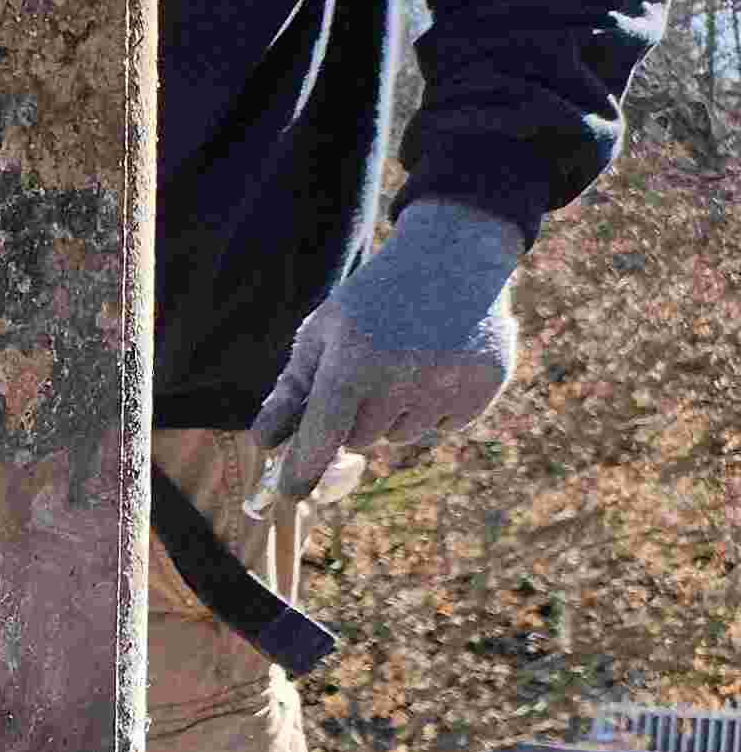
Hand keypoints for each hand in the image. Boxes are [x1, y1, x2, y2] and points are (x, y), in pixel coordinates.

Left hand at [247, 198, 526, 518]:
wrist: (453, 257)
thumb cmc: (373, 300)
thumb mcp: (323, 334)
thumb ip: (292, 391)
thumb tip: (265, 443)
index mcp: (355, 362)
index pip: (322, 437)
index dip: (303, 469)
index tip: (290, 494)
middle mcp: (403, 377)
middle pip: (360, 441)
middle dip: (356, 418)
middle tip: (372, 370)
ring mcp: (449, 382)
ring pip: (401, 437)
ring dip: (396, 413)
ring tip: (407, 361)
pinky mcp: (486, 385)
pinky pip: (442, 428)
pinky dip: (434, 409)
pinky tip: (438, 366)